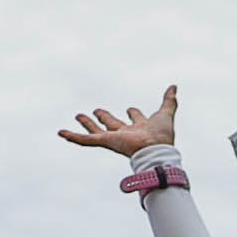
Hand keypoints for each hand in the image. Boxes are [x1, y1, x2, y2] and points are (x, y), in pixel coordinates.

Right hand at [57, 85, 184, 163]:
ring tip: (78, 116)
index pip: (135, 118)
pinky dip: (73, 137)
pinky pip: (85, 140)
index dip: (134, 113)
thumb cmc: (162, 136)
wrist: (155, 149)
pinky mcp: (106, 142)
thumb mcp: (166, 113)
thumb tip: (174, 87)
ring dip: (87, 124)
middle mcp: (126, 134)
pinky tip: (61, 133)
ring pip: (96, 132)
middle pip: (112, 124)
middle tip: (96, 111)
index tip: (130, 109)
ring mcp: (114, 139)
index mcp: (140, 127)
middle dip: (105, 117)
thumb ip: (170, 100)